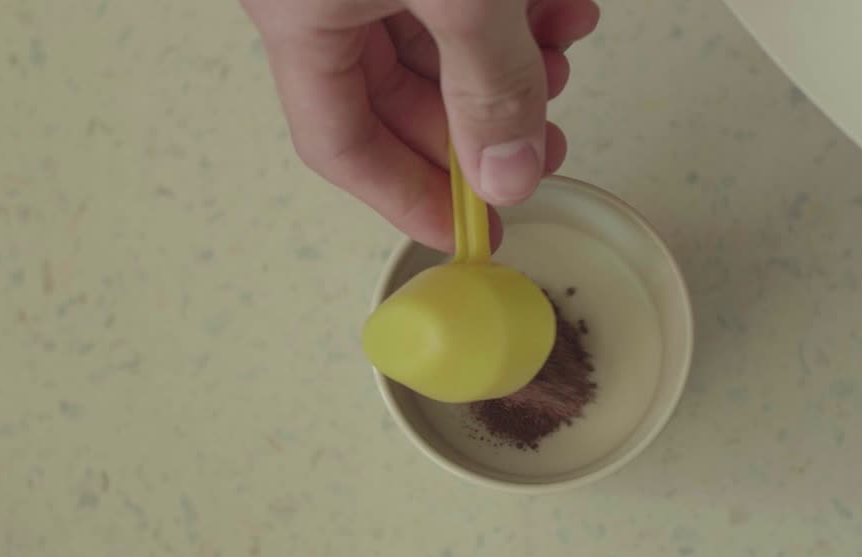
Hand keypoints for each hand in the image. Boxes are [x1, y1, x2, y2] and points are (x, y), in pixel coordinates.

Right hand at [241, 0, 599, 250]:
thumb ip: (488, 82)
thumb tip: (508, 173)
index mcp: (300, 18)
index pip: (343, 145)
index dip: (410, 199)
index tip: (473, 229)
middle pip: (394, 100)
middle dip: (480, 124)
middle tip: (541, 143)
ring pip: (433, 43)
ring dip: (508, 61)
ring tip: (560, 57)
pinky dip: (511, 11)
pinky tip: (562, 9)